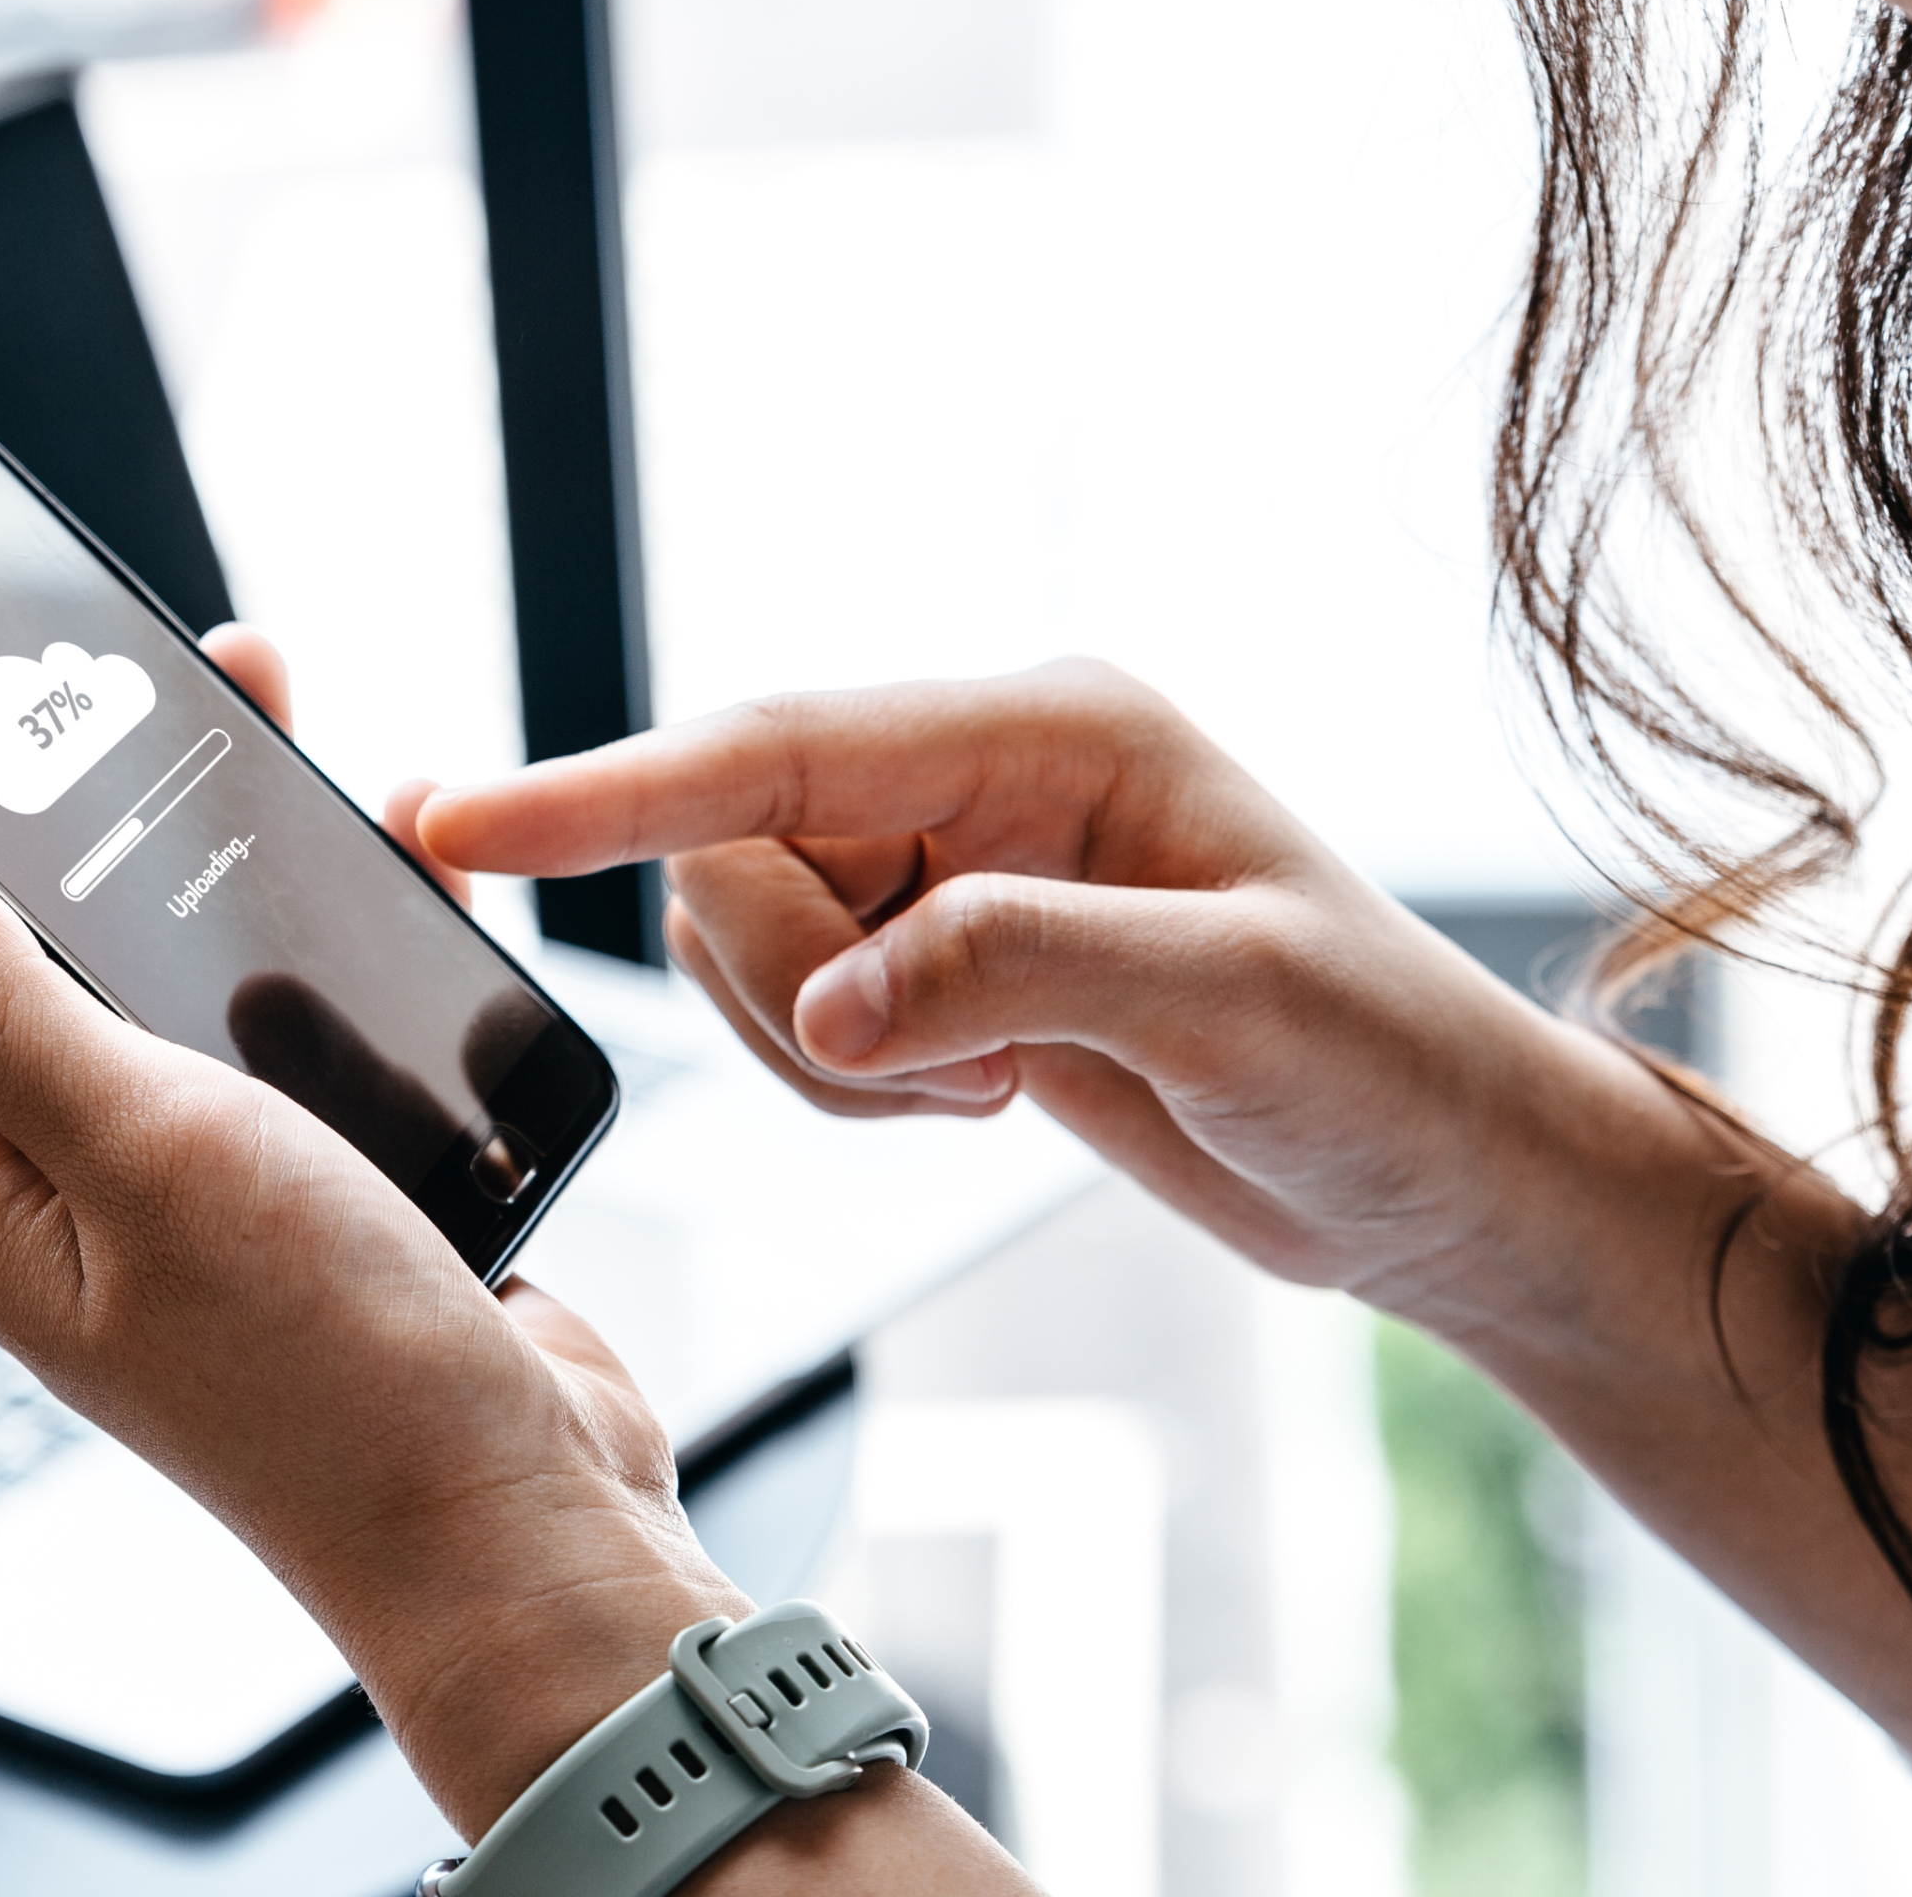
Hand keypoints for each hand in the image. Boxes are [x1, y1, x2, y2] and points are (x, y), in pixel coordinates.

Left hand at [0, 626, 739, 1833]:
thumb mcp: (152, 1161)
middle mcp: (69, 1189)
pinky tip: (379, 855)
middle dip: (43, 779)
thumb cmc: (334, 1380)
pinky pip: (288, 1020)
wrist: (524, 1535)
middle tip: (69, 642)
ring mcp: (190, 1196)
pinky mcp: (309, 1195)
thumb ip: (3, 1012)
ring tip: (240, 699)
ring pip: (164, 966)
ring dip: (192, 838)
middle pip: (18, 940)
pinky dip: (322, 927)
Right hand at [416, 660, 1726, 1319]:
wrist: (1444, 1183)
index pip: (783, 746)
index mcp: (1054, 729)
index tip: (466, 818)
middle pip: (735, 854)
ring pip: (747, 943)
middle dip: (795, 991)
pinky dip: (850, 1088)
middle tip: (955, 1078)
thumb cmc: (1390, 1070)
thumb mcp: (1233, 1011)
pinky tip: (982, 1099)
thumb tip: (832, 1006)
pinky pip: (796, 1017)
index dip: (613, 787)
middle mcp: (982, 778)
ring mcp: (952, 869)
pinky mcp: (942, 962)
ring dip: (825, 1053)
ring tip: (990, 1091)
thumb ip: (1016, 972)